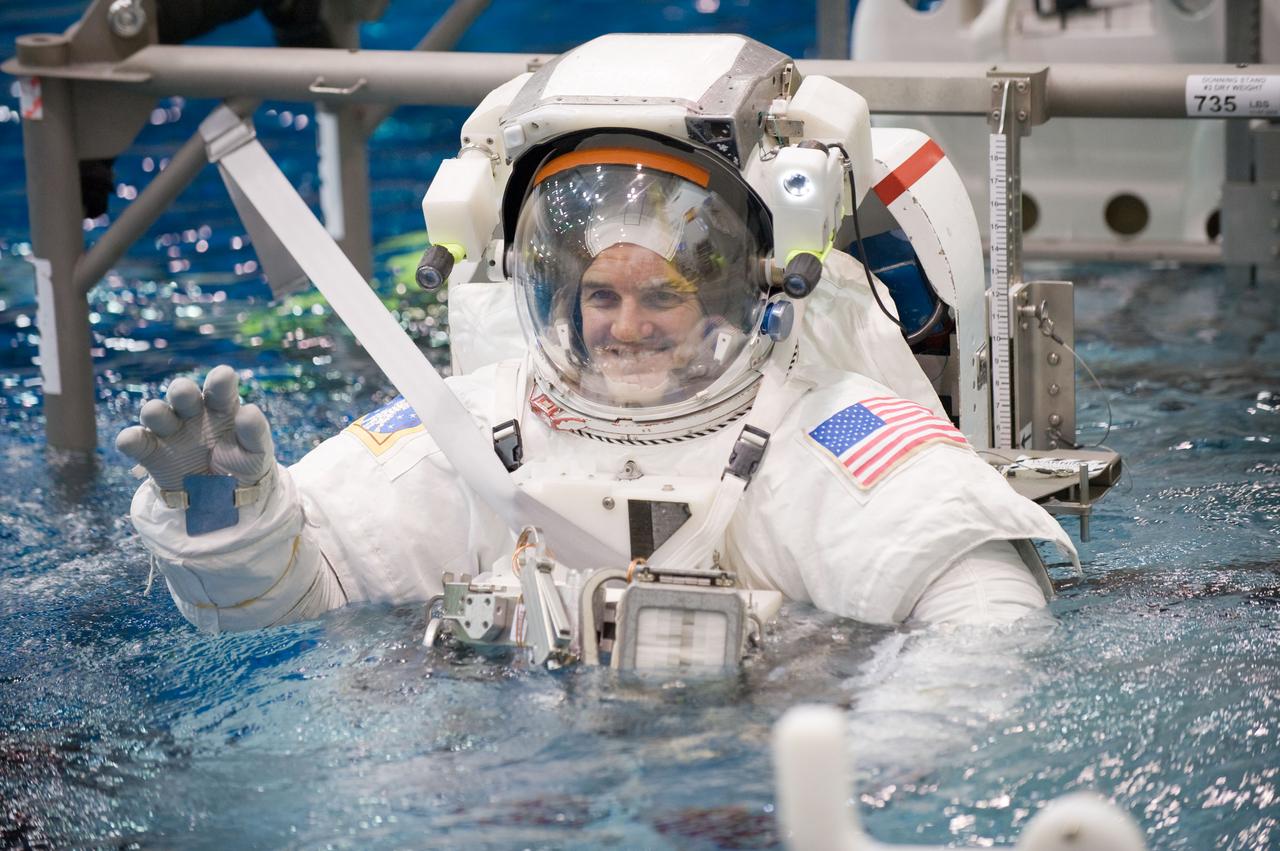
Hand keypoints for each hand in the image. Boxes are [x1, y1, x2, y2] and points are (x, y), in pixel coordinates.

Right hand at [116, 365, 274, 491]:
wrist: (224, 499)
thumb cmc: (243, 464)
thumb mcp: (256, 451)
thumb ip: (255, 432)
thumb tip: (248, 410)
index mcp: (221, 407)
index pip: (220, 386)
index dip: (219, 380)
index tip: (222, 377)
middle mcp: (192, 413)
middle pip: (182, 393)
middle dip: (181, 391)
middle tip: (184, 393)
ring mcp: (170, 431)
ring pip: (155, 412)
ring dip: (154, 411)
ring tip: (157, 414)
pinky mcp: (151, 452)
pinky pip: (135, 441)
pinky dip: (130, 439)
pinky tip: (130, 440)